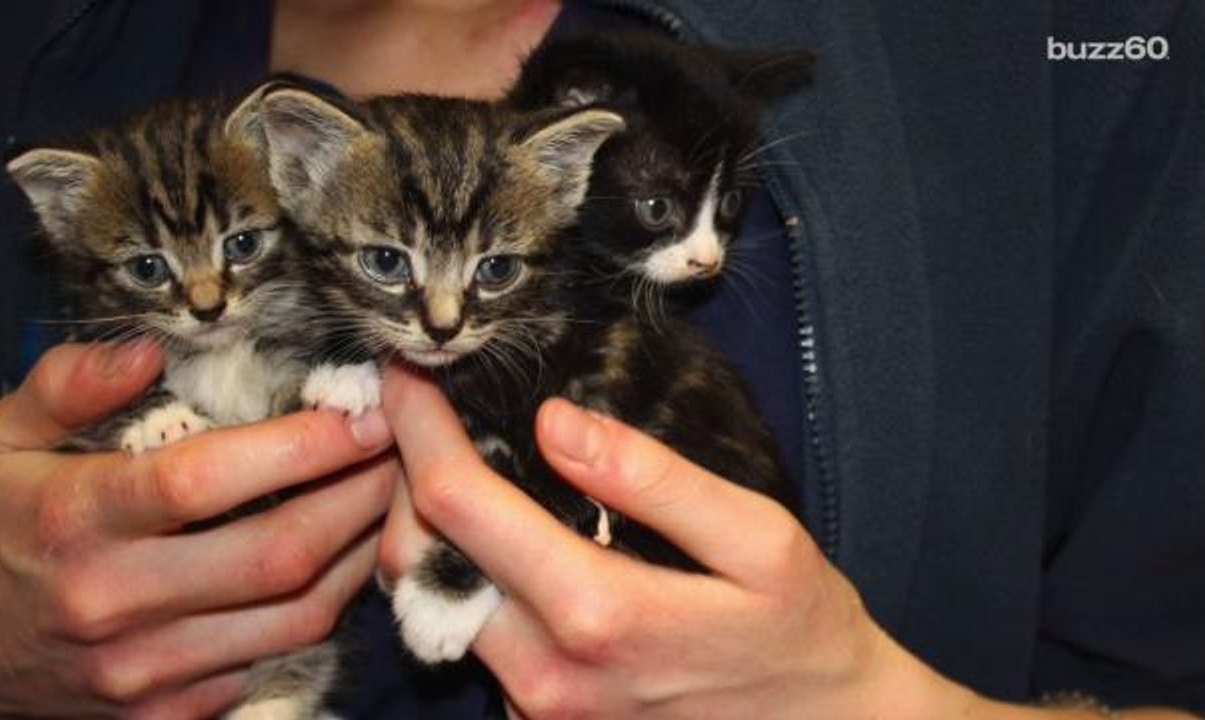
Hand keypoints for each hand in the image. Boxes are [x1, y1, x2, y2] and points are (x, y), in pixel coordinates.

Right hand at [0, 342, 395, 718]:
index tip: (363, 412)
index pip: (204, 481)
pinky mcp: (167, 714)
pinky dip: (322, 607)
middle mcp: (113, 601)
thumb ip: (68, 384)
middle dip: (359, 496)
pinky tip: (342, 560)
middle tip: (401, 449)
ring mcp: (144, 670)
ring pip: (295, 616)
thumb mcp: (4, 439)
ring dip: (361, 553)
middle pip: (275, 554)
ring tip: (389, 498)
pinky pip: (274, 658)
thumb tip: (148, 351)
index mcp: (74, 518)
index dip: (299, 446)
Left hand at [376, 364, 946, 717]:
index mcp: (595, 615)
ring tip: (452, 456)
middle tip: (424, 406)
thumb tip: (554, 421)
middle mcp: (544, 676)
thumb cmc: (800, 630)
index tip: (408, 370)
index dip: (419, 425)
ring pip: (426, 604)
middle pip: (416, 558)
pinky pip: (466, 638)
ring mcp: (536, 712)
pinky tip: (495, 533)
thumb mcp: (758, 540)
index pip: (459, 504)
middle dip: (405, 471)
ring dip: (425, 525)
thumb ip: (654, 480)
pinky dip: (458, 575)